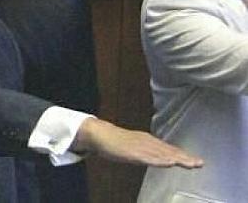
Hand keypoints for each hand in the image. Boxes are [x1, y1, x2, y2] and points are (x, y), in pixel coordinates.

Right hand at [72, 117, 202, 168]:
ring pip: (162, 154)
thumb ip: (146, 150)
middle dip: (185, 157)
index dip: (183, 155)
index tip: (197, 161)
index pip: (169, 149)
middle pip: (169, 151)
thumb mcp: (134, 145)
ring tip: (191, 164)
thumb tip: (158, 156)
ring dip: (177, 159)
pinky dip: (160, 161)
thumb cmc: (114, 140)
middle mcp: (147, 142)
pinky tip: (169, 163)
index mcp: (148, 140)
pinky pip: (149, 158)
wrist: (98, 133)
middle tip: (200, 163)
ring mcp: (140, 147)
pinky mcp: (132, 152)